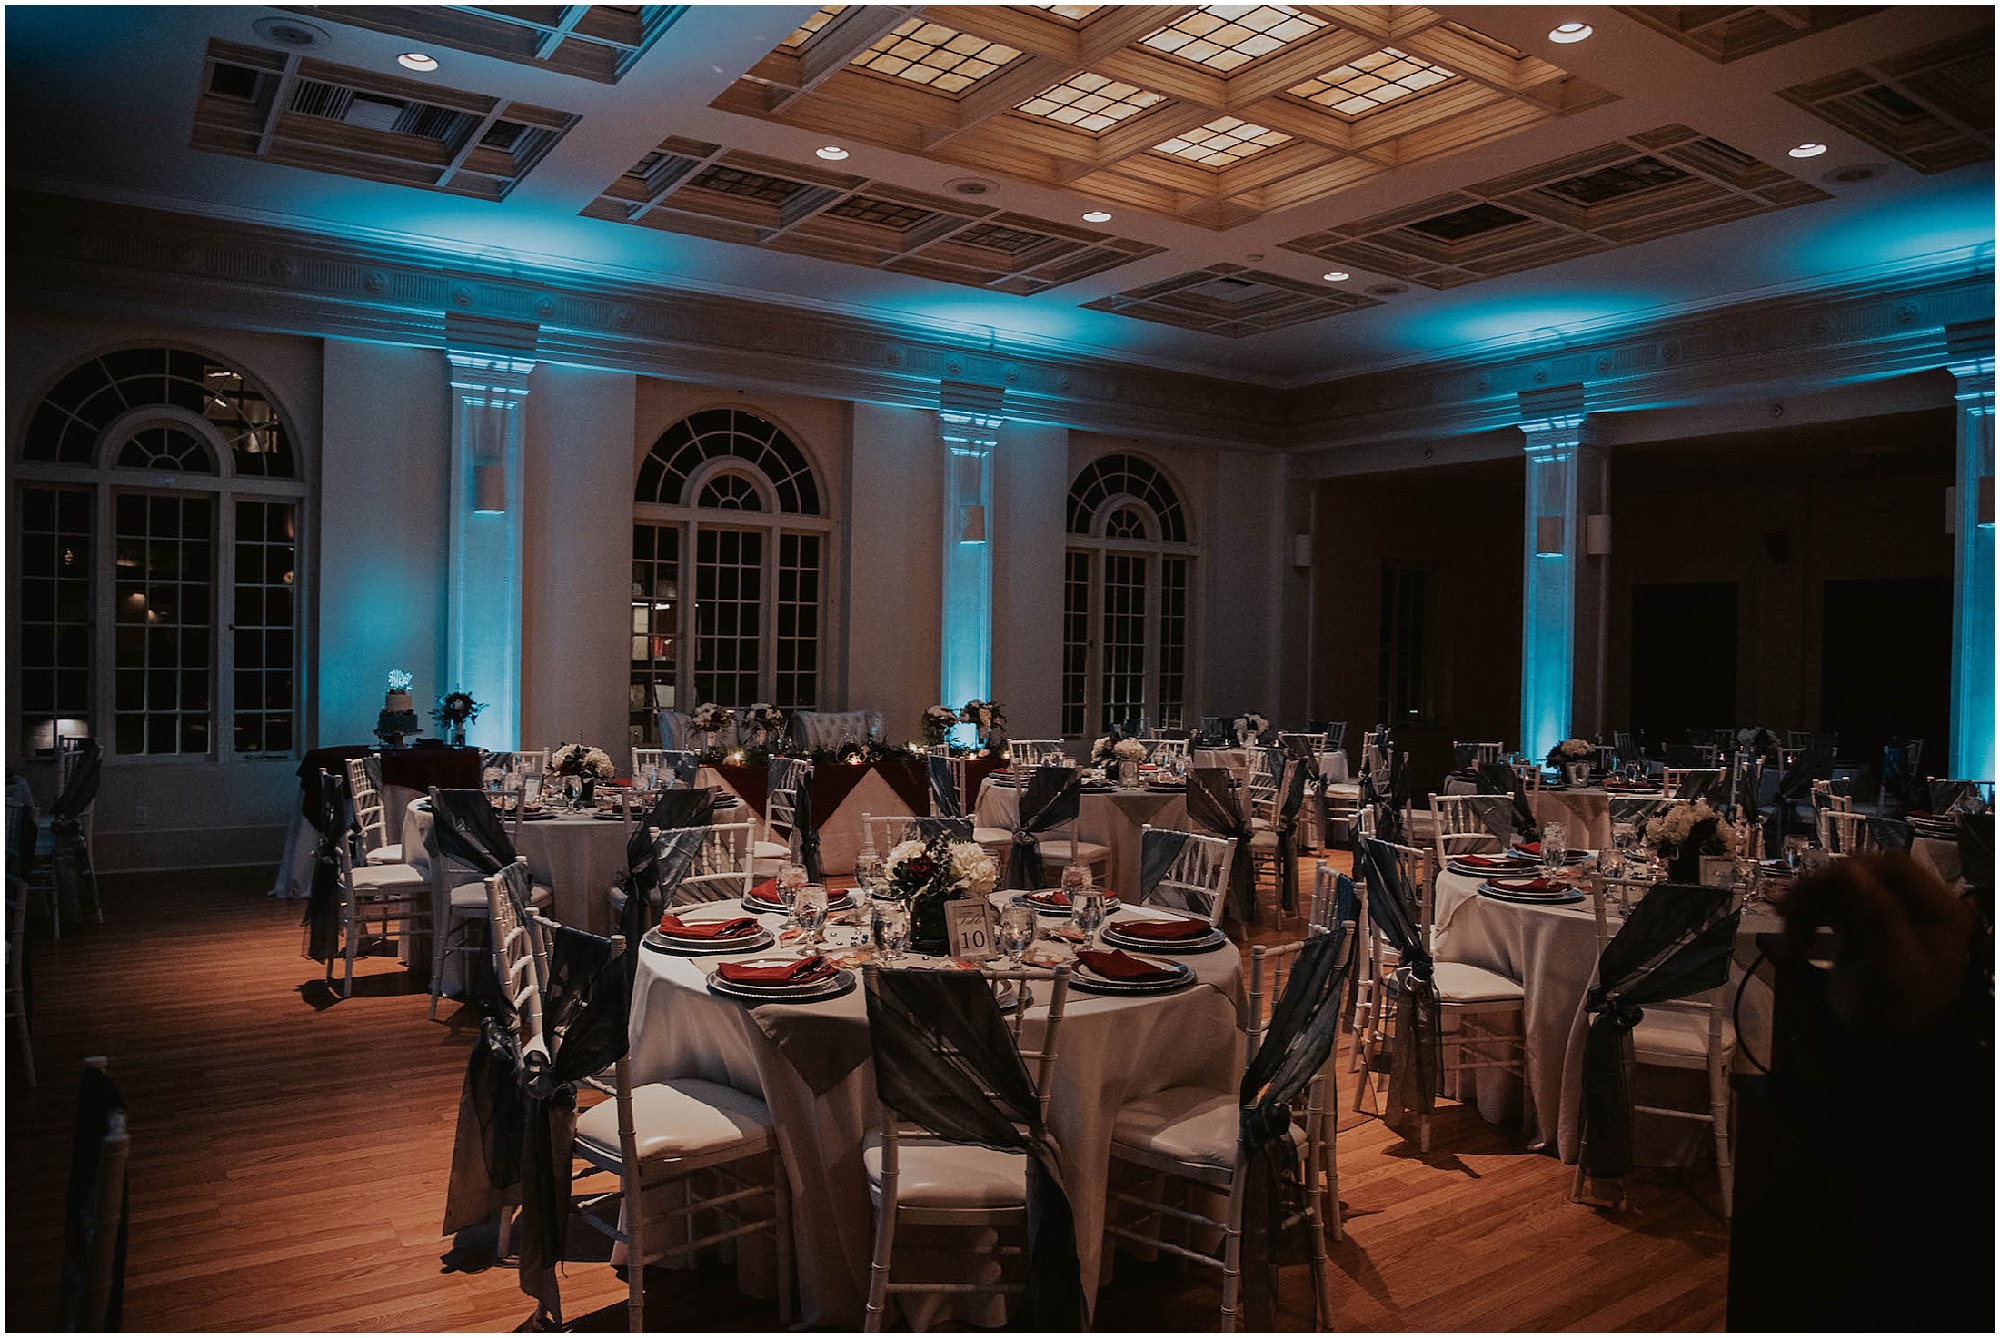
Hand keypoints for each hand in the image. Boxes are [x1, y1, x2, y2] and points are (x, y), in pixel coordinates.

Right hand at [1775, 854, 1974, 1040]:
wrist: (1879, 1047)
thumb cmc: (1895, 1012)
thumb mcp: (1890, 965)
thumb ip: (1876, 915)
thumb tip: (1849, 870)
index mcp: (1938, 913)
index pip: (1897, 869)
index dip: (1857, 870)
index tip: (1819, 884)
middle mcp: (1914, 908)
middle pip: (1863, 876)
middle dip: (1824, 890)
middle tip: (1790, 906)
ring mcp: (1885, 915)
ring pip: (1840, 889)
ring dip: (1809, 905)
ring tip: (1786, 930)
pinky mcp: (1861, 925)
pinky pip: (1829, 907)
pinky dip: (1807, 917)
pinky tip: (1791, 936)